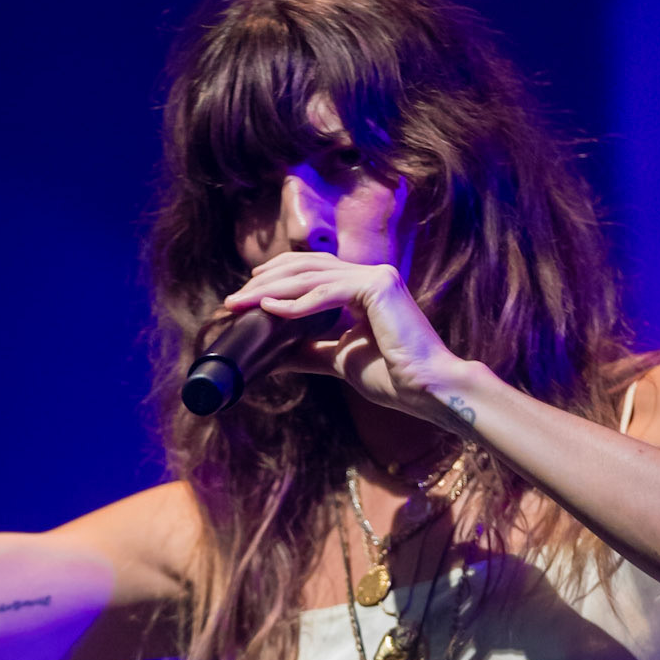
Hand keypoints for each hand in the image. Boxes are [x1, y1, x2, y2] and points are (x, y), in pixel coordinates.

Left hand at [222, 252, 478, 427]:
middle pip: (307, 269)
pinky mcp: (379, 287)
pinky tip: (270, 310)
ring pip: (312, 278)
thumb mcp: (339, 360)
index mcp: (364, 287)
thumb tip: (276, 356)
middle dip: (266, 282)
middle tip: (233, 299)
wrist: (425, 390)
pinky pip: (328, 292)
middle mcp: (371, 275)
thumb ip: (310, 351)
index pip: (312, 272)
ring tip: (241, 303)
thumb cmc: (392, 376)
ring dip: (272, 290)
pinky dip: (296, 303)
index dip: (277, 278)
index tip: (246, 294)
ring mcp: (377, 277)